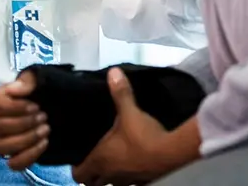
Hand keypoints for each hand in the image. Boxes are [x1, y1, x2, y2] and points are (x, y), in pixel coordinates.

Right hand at [0, 71, 49, 170]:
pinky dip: (29, 155)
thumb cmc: (50, 94)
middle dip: (23, 122)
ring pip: (1, 147)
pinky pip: (14, 164)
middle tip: (43, 116)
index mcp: (0, 100)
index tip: (33, 105)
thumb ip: (28, 81)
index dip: (12, 107)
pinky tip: (44, 143)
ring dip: (25, 139)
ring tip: (45, 129)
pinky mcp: (17, 156)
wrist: (65, 111)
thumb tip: (13, 88)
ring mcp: (6, 141)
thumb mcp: (43, 80)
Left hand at [72, 68, 183, 185]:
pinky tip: (133, 167)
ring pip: (111, 185)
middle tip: (93, 162)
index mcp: (101, 159)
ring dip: (109, 177)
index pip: (79, 174)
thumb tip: (113, 72)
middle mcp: (111, 175)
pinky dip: (128, 178)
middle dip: (91, 175)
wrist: (171, 152)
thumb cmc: (143, 135)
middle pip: (92, 183)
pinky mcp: (143, 182)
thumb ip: (120, 93)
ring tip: (112, 164)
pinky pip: (130, 183)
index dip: (76, 168)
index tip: (77, 158)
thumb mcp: (129, 112)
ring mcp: (127, 181)